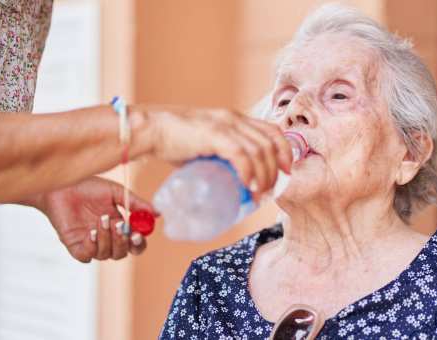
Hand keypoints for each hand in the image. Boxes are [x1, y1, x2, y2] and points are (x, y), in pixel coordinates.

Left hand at [29, 176, 156, 262]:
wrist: (61, 185)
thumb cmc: (87, 187)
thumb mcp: (116, 192)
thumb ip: (136, 203)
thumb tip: (157, 212)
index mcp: (119, 226)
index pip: (134, 244)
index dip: (139, 243)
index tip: (139, 233)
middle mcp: (106, 238)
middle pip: (122, 253)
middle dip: (124, 242)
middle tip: (122, 227)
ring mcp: (90, 243)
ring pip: (106, 255)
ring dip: (107, 238)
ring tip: (102, 219)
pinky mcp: (74, 246)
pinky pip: (87, 256)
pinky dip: (92, 247)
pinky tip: (91, 232)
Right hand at [136, 105, 292, 192]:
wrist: (150, 130)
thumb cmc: (175, 141)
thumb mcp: (207, 144)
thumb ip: (221, 156)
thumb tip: (232, 183)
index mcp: (235, 119)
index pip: (272, 131)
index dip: (285, 151)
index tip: (286, 171)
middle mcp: (233, 118)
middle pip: (269, 143)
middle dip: (275, 170)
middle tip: (269, 190)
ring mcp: (224, 125)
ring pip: (258, 151)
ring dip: (264, 175)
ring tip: (258, 193)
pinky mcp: (212, 134)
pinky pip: (240, 154)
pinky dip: (248, 172)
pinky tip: (248, 185)